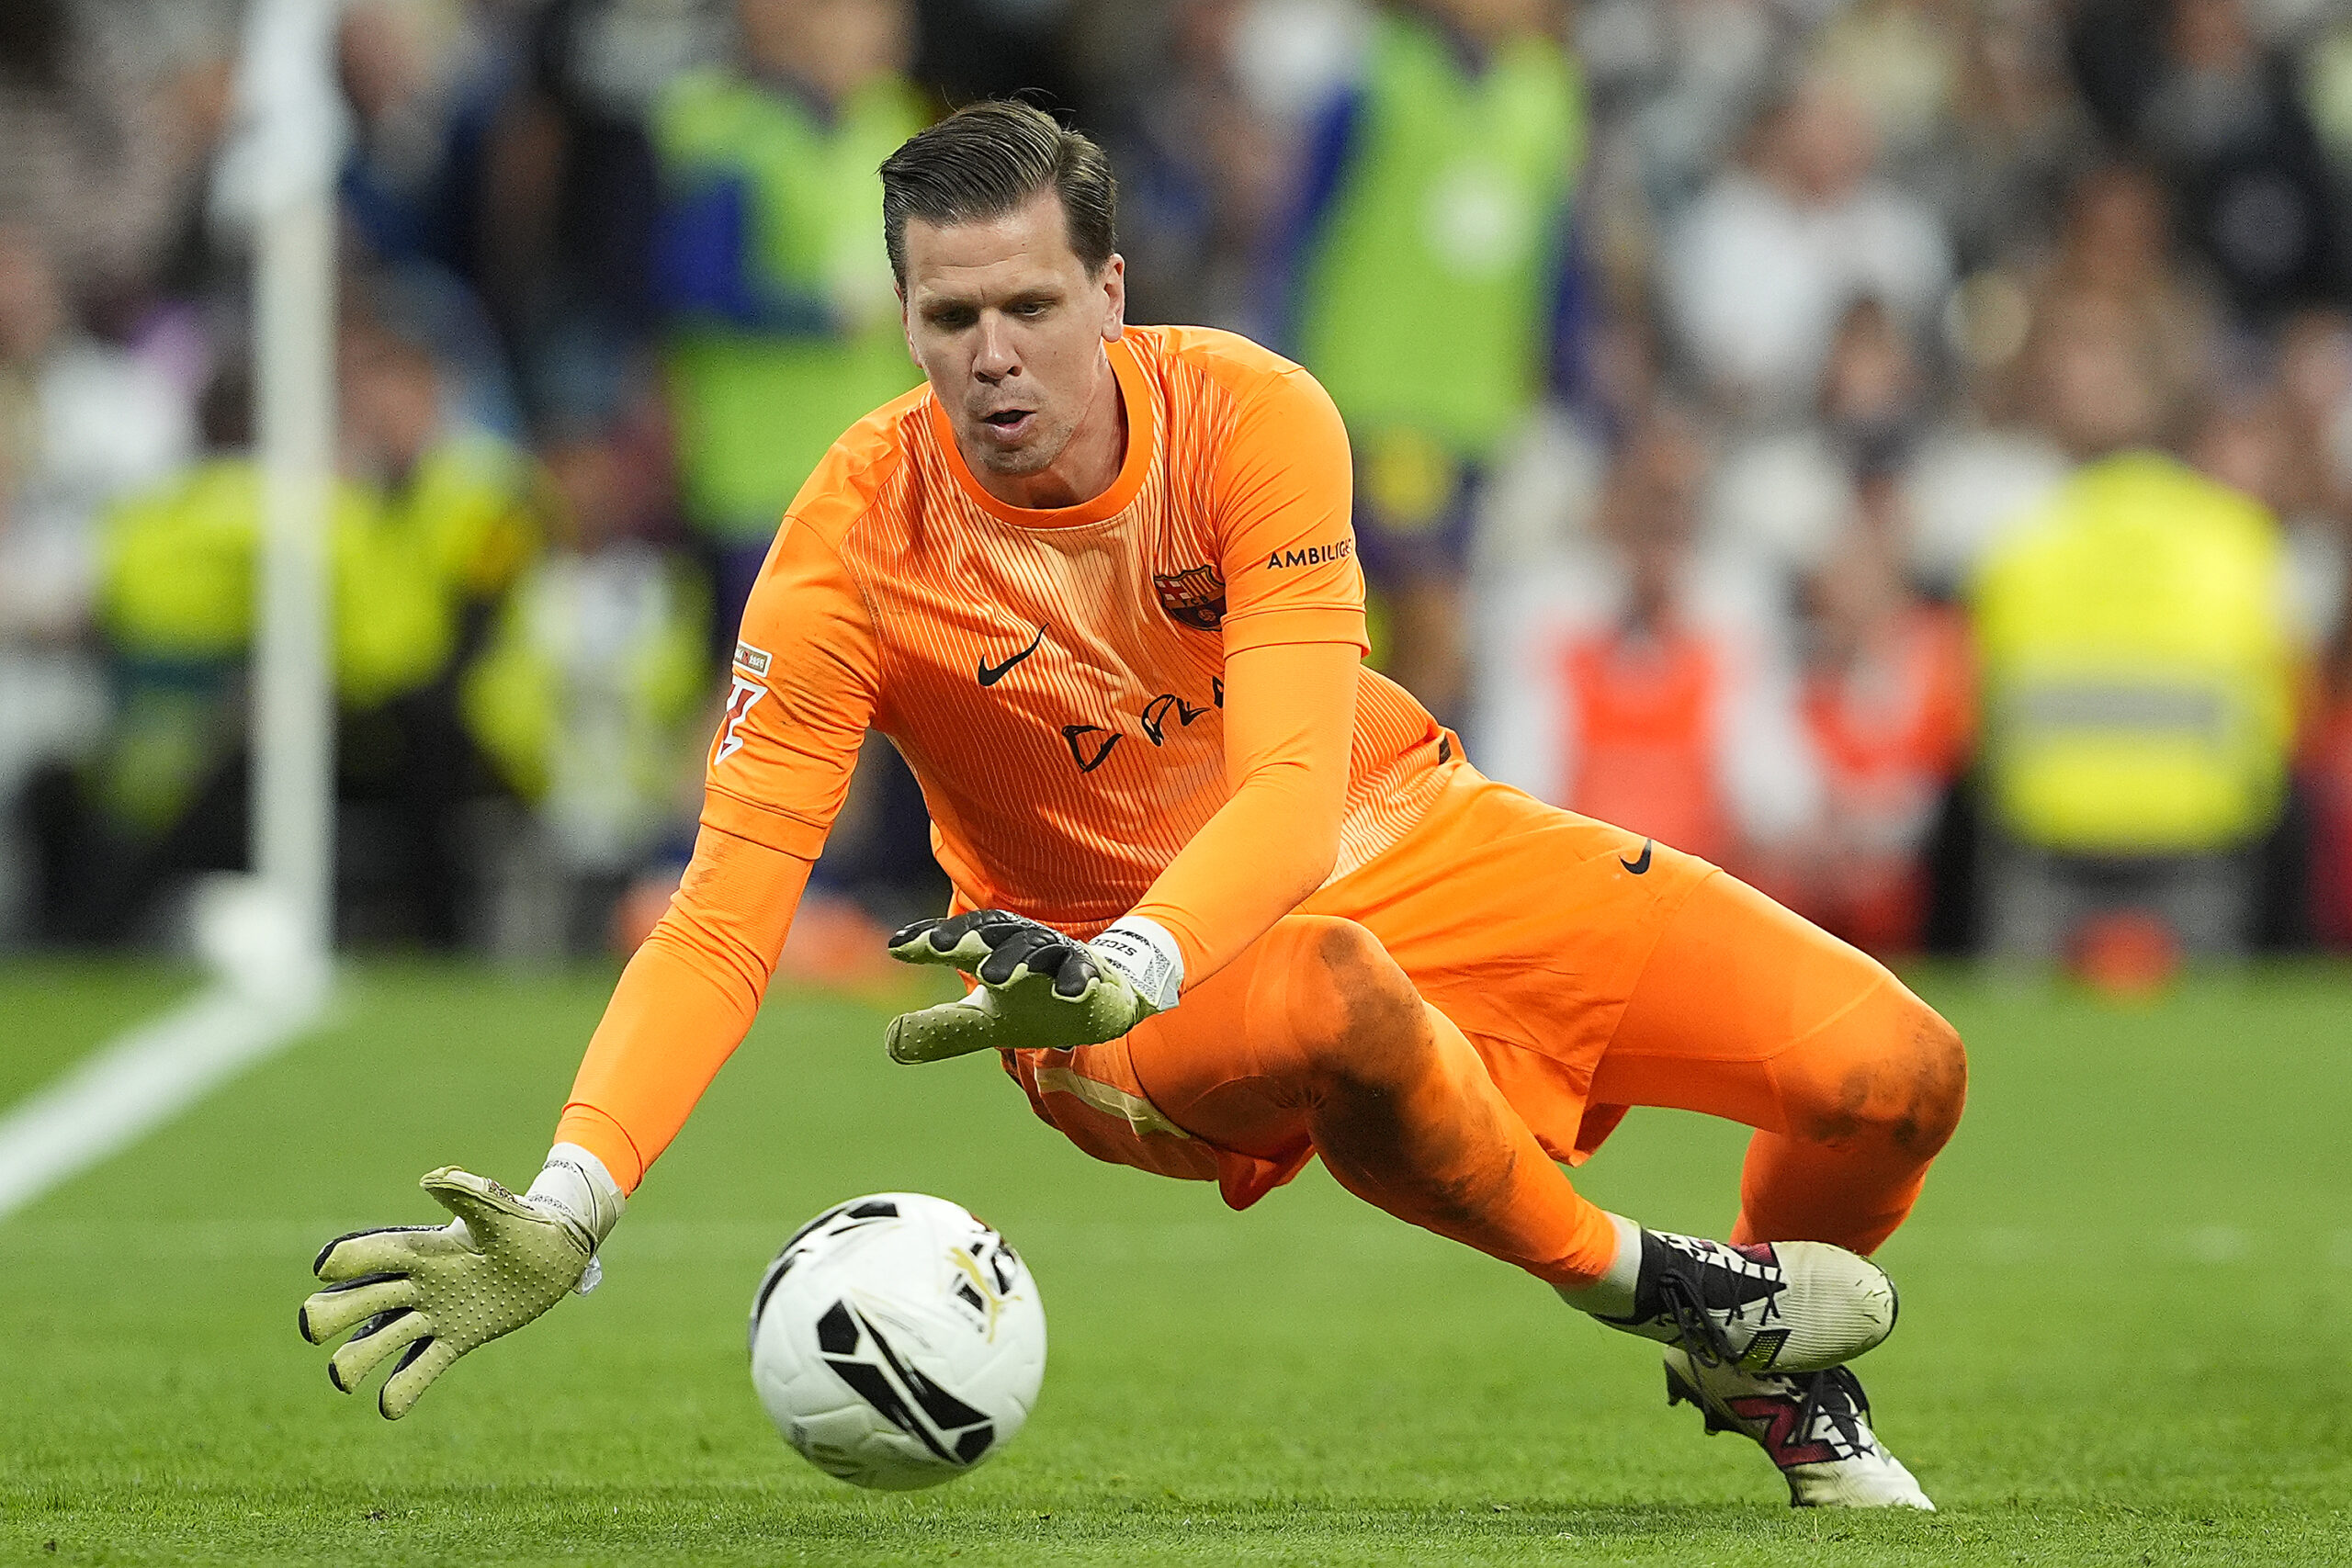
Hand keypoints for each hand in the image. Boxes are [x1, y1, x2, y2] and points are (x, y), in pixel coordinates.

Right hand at [299, 1157, 619, 1418]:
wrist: (556, 1256)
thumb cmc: (526, 1227)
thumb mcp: (501, 1210)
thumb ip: (469, 1194)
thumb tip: (430, 1180)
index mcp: (422, 1249)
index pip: (371, 1254)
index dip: (345, 1260)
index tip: (326, 1269)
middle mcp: (417, 1285)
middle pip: (356, 1302)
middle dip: (327, 1315)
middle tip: (314, 1327)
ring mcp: (432, 1316)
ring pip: (376, 1342)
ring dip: (353, 1361)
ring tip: (344, 1379)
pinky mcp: (454, 1342)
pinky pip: (418, 1371)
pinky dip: (400, 1391)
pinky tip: (390, 1406)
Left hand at [882, 910, 1179, 1061]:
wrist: (1102, 1000)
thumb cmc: (1035, 1003)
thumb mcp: (985, 1019)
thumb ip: (944, 1026)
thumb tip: (892, 1042)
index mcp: (996, 951)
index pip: (959, 938)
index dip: (929, 938)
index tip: (896, 947)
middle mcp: (1025, 947)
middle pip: (994, 934)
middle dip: (965, 938)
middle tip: (937, 948)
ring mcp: (1060, 959)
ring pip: (1037, 950)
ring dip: (1016, 960)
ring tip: (993, 979)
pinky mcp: (1094, 975)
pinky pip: (1086, 973)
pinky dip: (1078, 980)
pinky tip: (1069, 994)